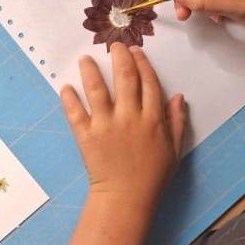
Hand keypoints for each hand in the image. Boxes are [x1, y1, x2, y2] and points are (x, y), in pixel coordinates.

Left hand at [61, 44, 185, 209]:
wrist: (126, 199)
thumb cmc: (152, 176)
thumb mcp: (175, 150)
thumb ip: (176, 121)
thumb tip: (178, 96)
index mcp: (152, 119)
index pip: (148, 82)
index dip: (142, 63)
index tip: (136, 51)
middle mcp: (129, 117)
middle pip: (124, 77)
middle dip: (119, 56)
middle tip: (113, 45)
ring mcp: (106, 125)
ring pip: (97, 89)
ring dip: (90, 71)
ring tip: (85, 59)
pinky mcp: (86, 136)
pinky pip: (75, 112)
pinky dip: (69, 98)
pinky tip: (65, 87)